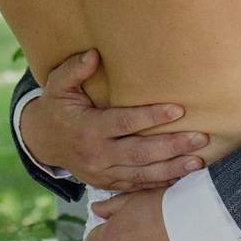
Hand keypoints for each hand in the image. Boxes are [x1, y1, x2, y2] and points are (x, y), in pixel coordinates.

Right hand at [19, 49, 207, 191]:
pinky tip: (181, 179)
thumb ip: (74, 69)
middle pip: (139, 153)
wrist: (41, 141)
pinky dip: (158, 185)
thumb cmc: (56, 106)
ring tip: (198, 162)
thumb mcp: (57, 85)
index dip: (151, 116)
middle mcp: (96, 154)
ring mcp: (101, 172)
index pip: (125, 123)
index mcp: (88, 128)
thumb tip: (93, 54)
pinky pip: (135, 186)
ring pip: (140, 173)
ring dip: (171, 169)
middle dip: (171, 146)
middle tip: (200, 138)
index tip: (179, 110)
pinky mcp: (106, 183)